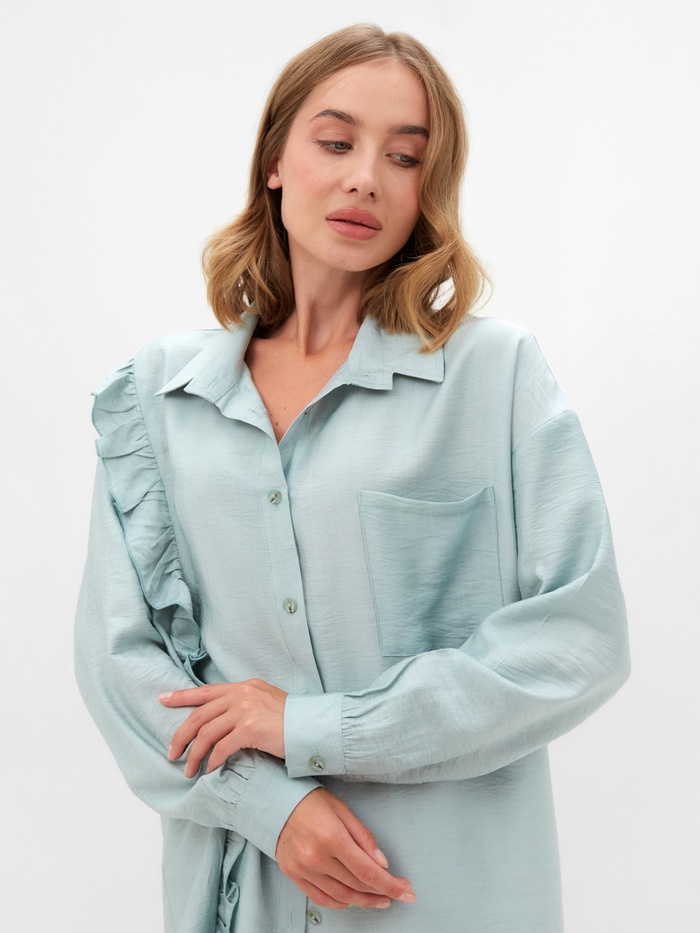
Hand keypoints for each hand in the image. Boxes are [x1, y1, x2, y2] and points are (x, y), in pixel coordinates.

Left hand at [159, 679, 286, 776]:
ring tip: (189, 770)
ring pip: (206, 733)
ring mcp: (245, 710)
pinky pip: (221, 747)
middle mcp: (241, 694)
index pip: (206, 691)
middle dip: (181, 736)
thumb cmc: (293, 719)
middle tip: (171, 754)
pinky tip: (211, 770)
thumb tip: (224, 718)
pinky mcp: (250, 728)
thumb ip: (245, 704)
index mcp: (243, 686)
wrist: (313, 726)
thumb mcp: (266, 701)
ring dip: (194, 755)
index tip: (163, 699)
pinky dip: (213, 761)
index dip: (182, 696)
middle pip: (199, 715)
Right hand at [276, 788, 416, 909]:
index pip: (368, 871)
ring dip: (365, 901)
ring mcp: (303, 870)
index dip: (391, 885)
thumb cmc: (310, 801)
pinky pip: (322, 898)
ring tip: (381, 899)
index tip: (407, 892)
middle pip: (357, 886)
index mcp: (332, 838)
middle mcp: (317, 858)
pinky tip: (354, 899)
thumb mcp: (342, 809)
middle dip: (383, 892)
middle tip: (399, 891)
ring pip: (342, 897)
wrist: (273, 802)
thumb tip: (382, 863)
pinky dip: (341, 902)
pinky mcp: (294, 876)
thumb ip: (363, 837)